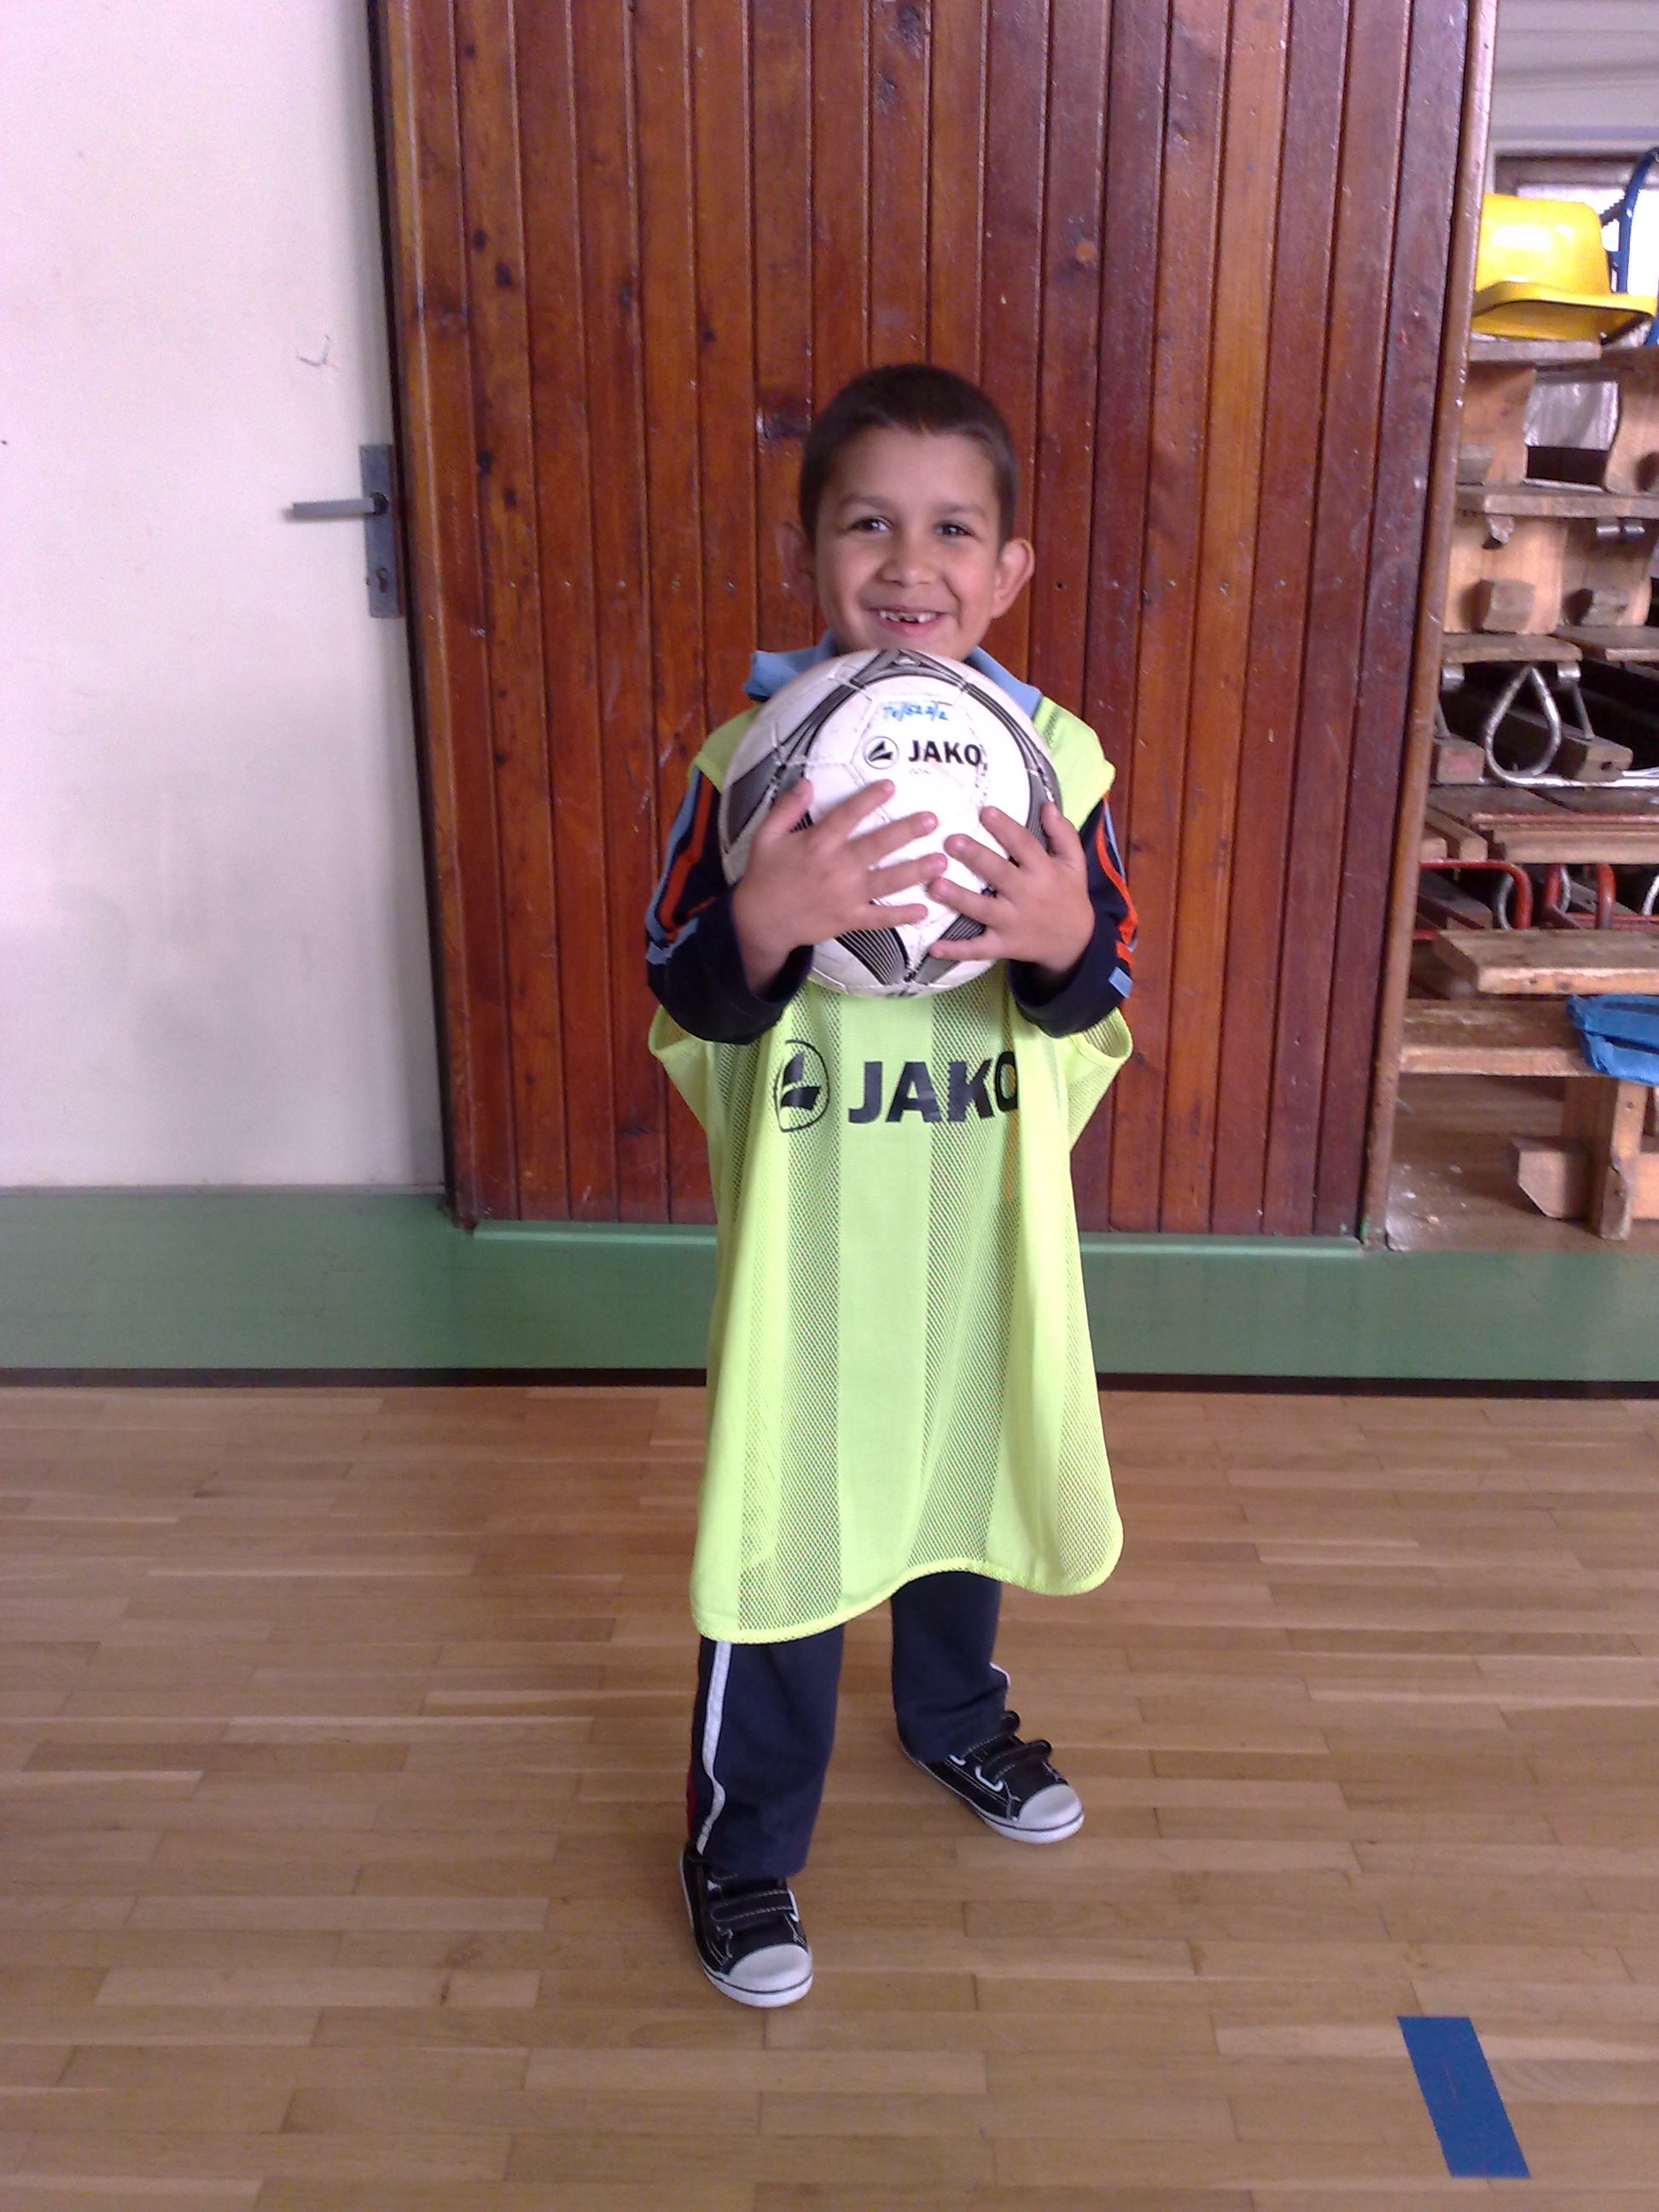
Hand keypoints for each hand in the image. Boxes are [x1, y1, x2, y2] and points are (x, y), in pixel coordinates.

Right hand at [731, 779, 946, 994]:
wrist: (760, 922)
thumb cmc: (764, 876)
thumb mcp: (766, 836)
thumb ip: (787, 808)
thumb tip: (806, 781)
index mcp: (817, 844)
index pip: (847, 816)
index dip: (869, 799)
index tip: (890, 786)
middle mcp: (836, 868)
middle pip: (877, 846)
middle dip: (906, 832)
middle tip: (932, 820)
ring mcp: (845, 896)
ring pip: (887, 882)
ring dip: (915, 871)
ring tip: (941, 862)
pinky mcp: (849, 920)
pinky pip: (880, 918)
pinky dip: (902, 916)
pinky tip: (924, 910)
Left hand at [927, 801, 1091, 987]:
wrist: (1075, 941)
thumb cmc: (1068, 894)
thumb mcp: (1074, 863)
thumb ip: (1062, 833)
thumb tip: (1046, 805)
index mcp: (1044, 872)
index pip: (1024, 845)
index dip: (1006, 828)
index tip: (985, 811)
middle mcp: (1027, 896)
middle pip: (999, 874)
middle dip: (975, 857)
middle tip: (951, 841)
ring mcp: (1013, 923)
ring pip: (982, 910)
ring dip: (958, 898)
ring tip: (934, 885)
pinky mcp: (1003, 945)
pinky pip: (978, 949)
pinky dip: (956, 950)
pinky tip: (933, 947)